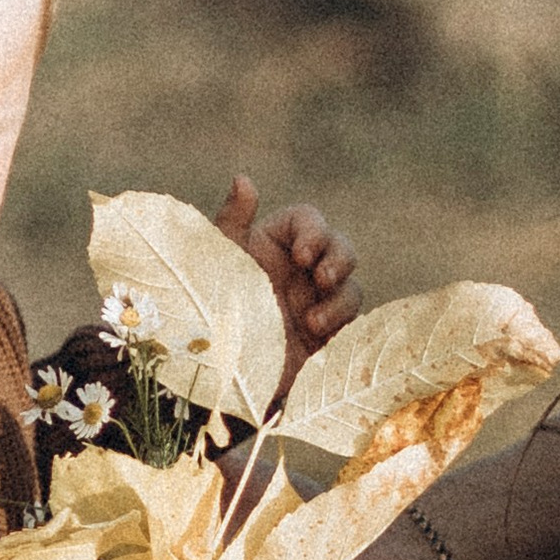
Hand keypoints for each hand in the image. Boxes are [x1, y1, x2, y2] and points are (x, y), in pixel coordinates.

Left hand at [216, 173, 356, 399]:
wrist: (215, 381)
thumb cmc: (207, 317)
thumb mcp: (217, 267)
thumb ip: (232, 222)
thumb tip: (243, 178)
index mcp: (270, 246)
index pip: (307, 220)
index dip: (314, 230)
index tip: (304, 254)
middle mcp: (297, 272)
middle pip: (340, 246)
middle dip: (339, 258)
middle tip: (321, 279)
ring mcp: (315, 304)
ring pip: (351, 286)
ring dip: (340, 299)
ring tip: (313, 322)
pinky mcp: (326, 337)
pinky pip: (352, 322)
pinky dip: (343, 324)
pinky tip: (320, 336)